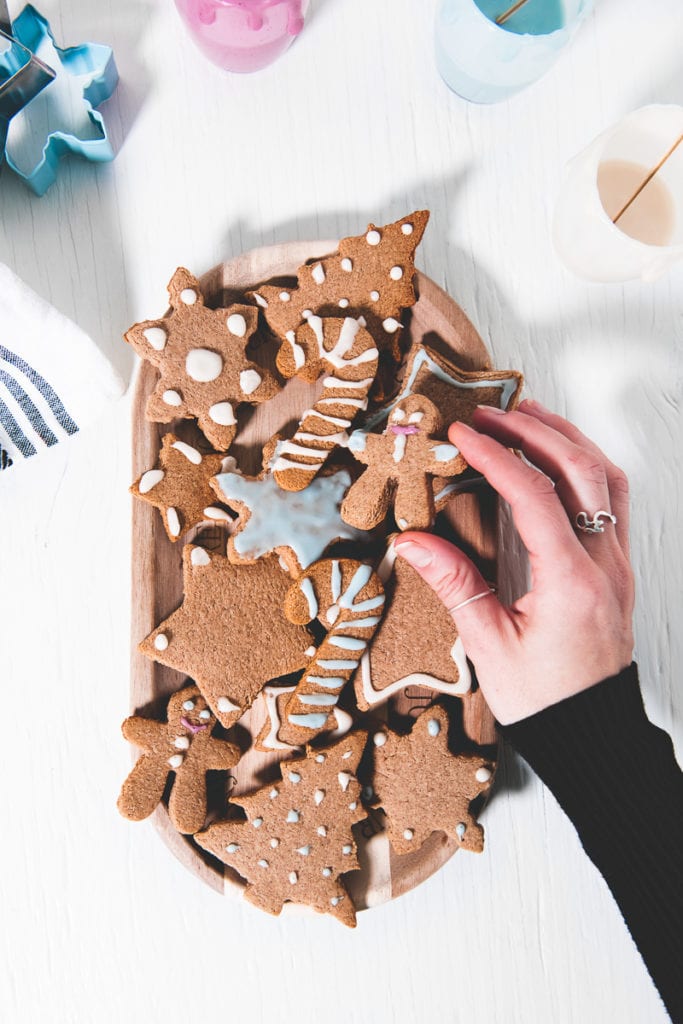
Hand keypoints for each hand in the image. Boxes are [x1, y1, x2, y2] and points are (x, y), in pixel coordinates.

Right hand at [394, 399, 634, 725]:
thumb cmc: (543, 699)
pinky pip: (613, 500)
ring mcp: (616, 563)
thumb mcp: (489, 645)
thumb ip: (453, 585)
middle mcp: (603, 564)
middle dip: (534, 432)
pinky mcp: (616, 567)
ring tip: (527, 416)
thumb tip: (410, 540)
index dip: (497, 457)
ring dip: (567, 439)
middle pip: (581, 470)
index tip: (464, 434)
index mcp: (571, 582)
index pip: (536, 496)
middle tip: (491, 413)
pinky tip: (560, 459)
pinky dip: (586, 466)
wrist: (591, 732)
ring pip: (606, 478)